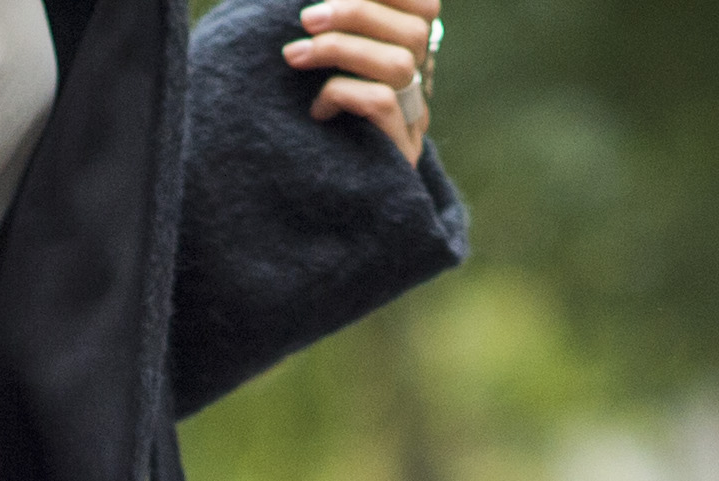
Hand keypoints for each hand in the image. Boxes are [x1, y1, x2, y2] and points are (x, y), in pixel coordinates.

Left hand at [285, 0, 432, 163]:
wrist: (316, 221)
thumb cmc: (305, 136)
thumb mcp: (321, 76)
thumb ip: (334, 40)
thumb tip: (314, 9)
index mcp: (408, 60)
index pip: (425, 8)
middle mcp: (419, 90)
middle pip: (413, 31)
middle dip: (356, 13)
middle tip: (305, 20)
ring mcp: (413, 124)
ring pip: (400, 64)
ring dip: (340, 49)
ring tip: (294, 57)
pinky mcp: (398, 157)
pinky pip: (381, 103)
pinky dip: (341, 94)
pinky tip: (316, 112)